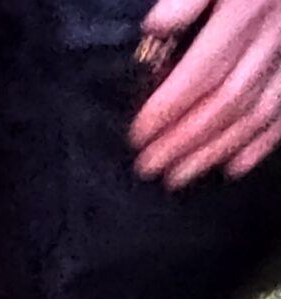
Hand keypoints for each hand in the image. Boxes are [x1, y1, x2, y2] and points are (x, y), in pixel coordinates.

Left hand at [133, 0, 280, 184]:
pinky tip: (234, 166)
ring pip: (258, 111)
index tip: (138, 135)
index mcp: (251, 6)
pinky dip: (263, 142)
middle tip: (150, 167)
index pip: (203, 71)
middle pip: (228, 100)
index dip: (168, 108)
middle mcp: (279, 33)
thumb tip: (155, 26)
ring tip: (179, 175)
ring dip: (216, 149)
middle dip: (185, 139)